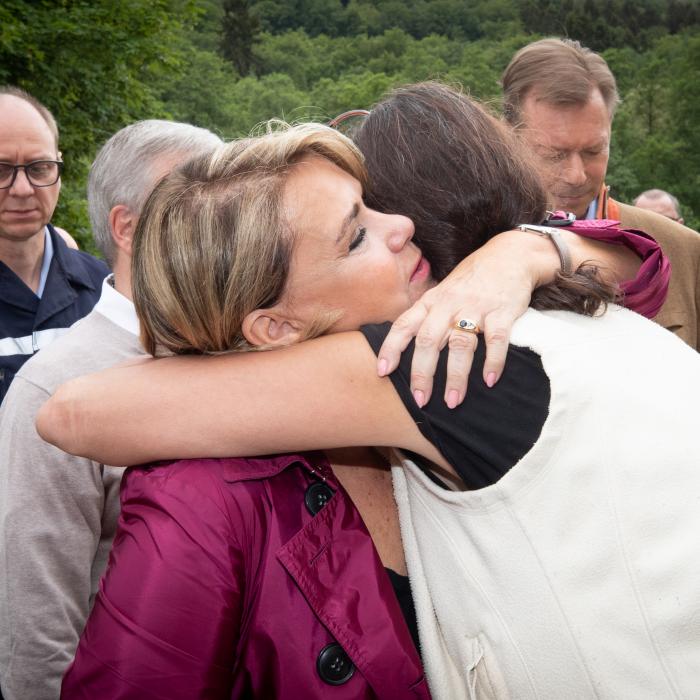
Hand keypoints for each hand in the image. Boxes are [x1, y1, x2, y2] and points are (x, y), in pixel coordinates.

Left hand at [376, 230, 559, 406]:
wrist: (510, 255)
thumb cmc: (470, 281)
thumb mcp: (442, 294)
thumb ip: (426, 319)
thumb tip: (404, 353)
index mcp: (430, 301)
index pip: (403, 325)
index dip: (390, 348)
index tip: (381, 371)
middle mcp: (448, 304)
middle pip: (429, 340)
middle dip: (422, 373)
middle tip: (420, 400)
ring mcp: (475, 307)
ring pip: (461, 344)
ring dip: (456, 376)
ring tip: (453, 401)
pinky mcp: (503, 311)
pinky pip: (496, 339)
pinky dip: (494, 361)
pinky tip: (490, 381)